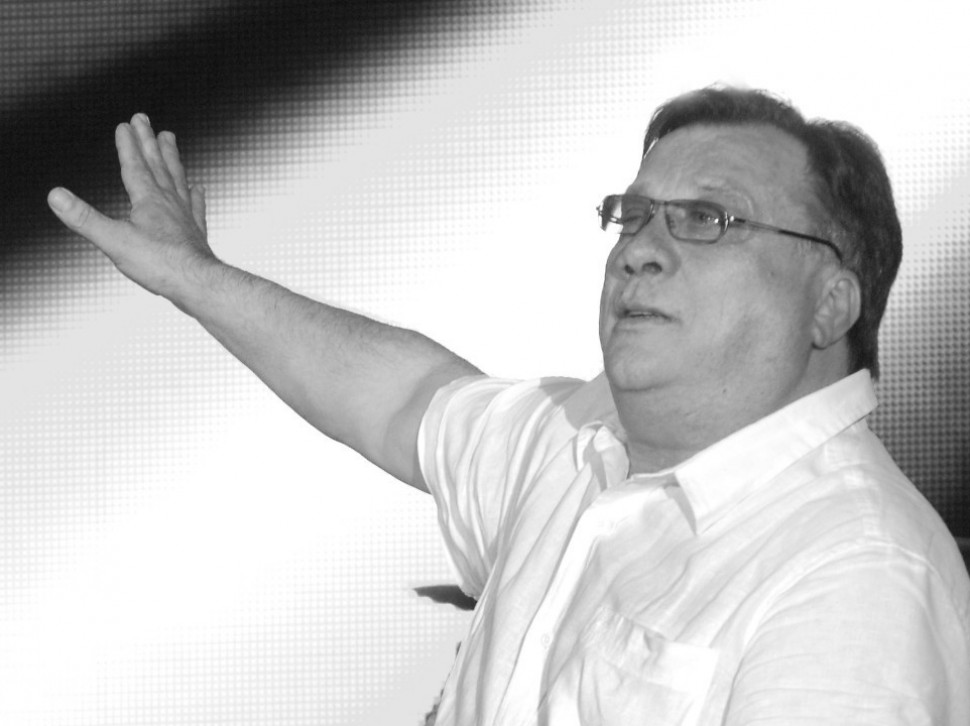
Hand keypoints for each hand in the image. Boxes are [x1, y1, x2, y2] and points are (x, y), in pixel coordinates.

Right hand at [48, 113, 214, 298]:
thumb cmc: (159, 264)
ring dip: (171, 158)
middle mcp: (169, 202)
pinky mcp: (195, 233)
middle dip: (148, 141)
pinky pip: (195, 206)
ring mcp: (185, 216)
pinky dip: (194, 194)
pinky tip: (197, 188)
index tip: (125, 124)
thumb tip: (56, 196)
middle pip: (157, 164)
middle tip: (144, 118)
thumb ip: (84, 218)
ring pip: (177, 179)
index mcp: (148, 201)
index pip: (135, 166)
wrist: (197, 283)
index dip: (128, 145)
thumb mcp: (114, 241)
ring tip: (170, 139)